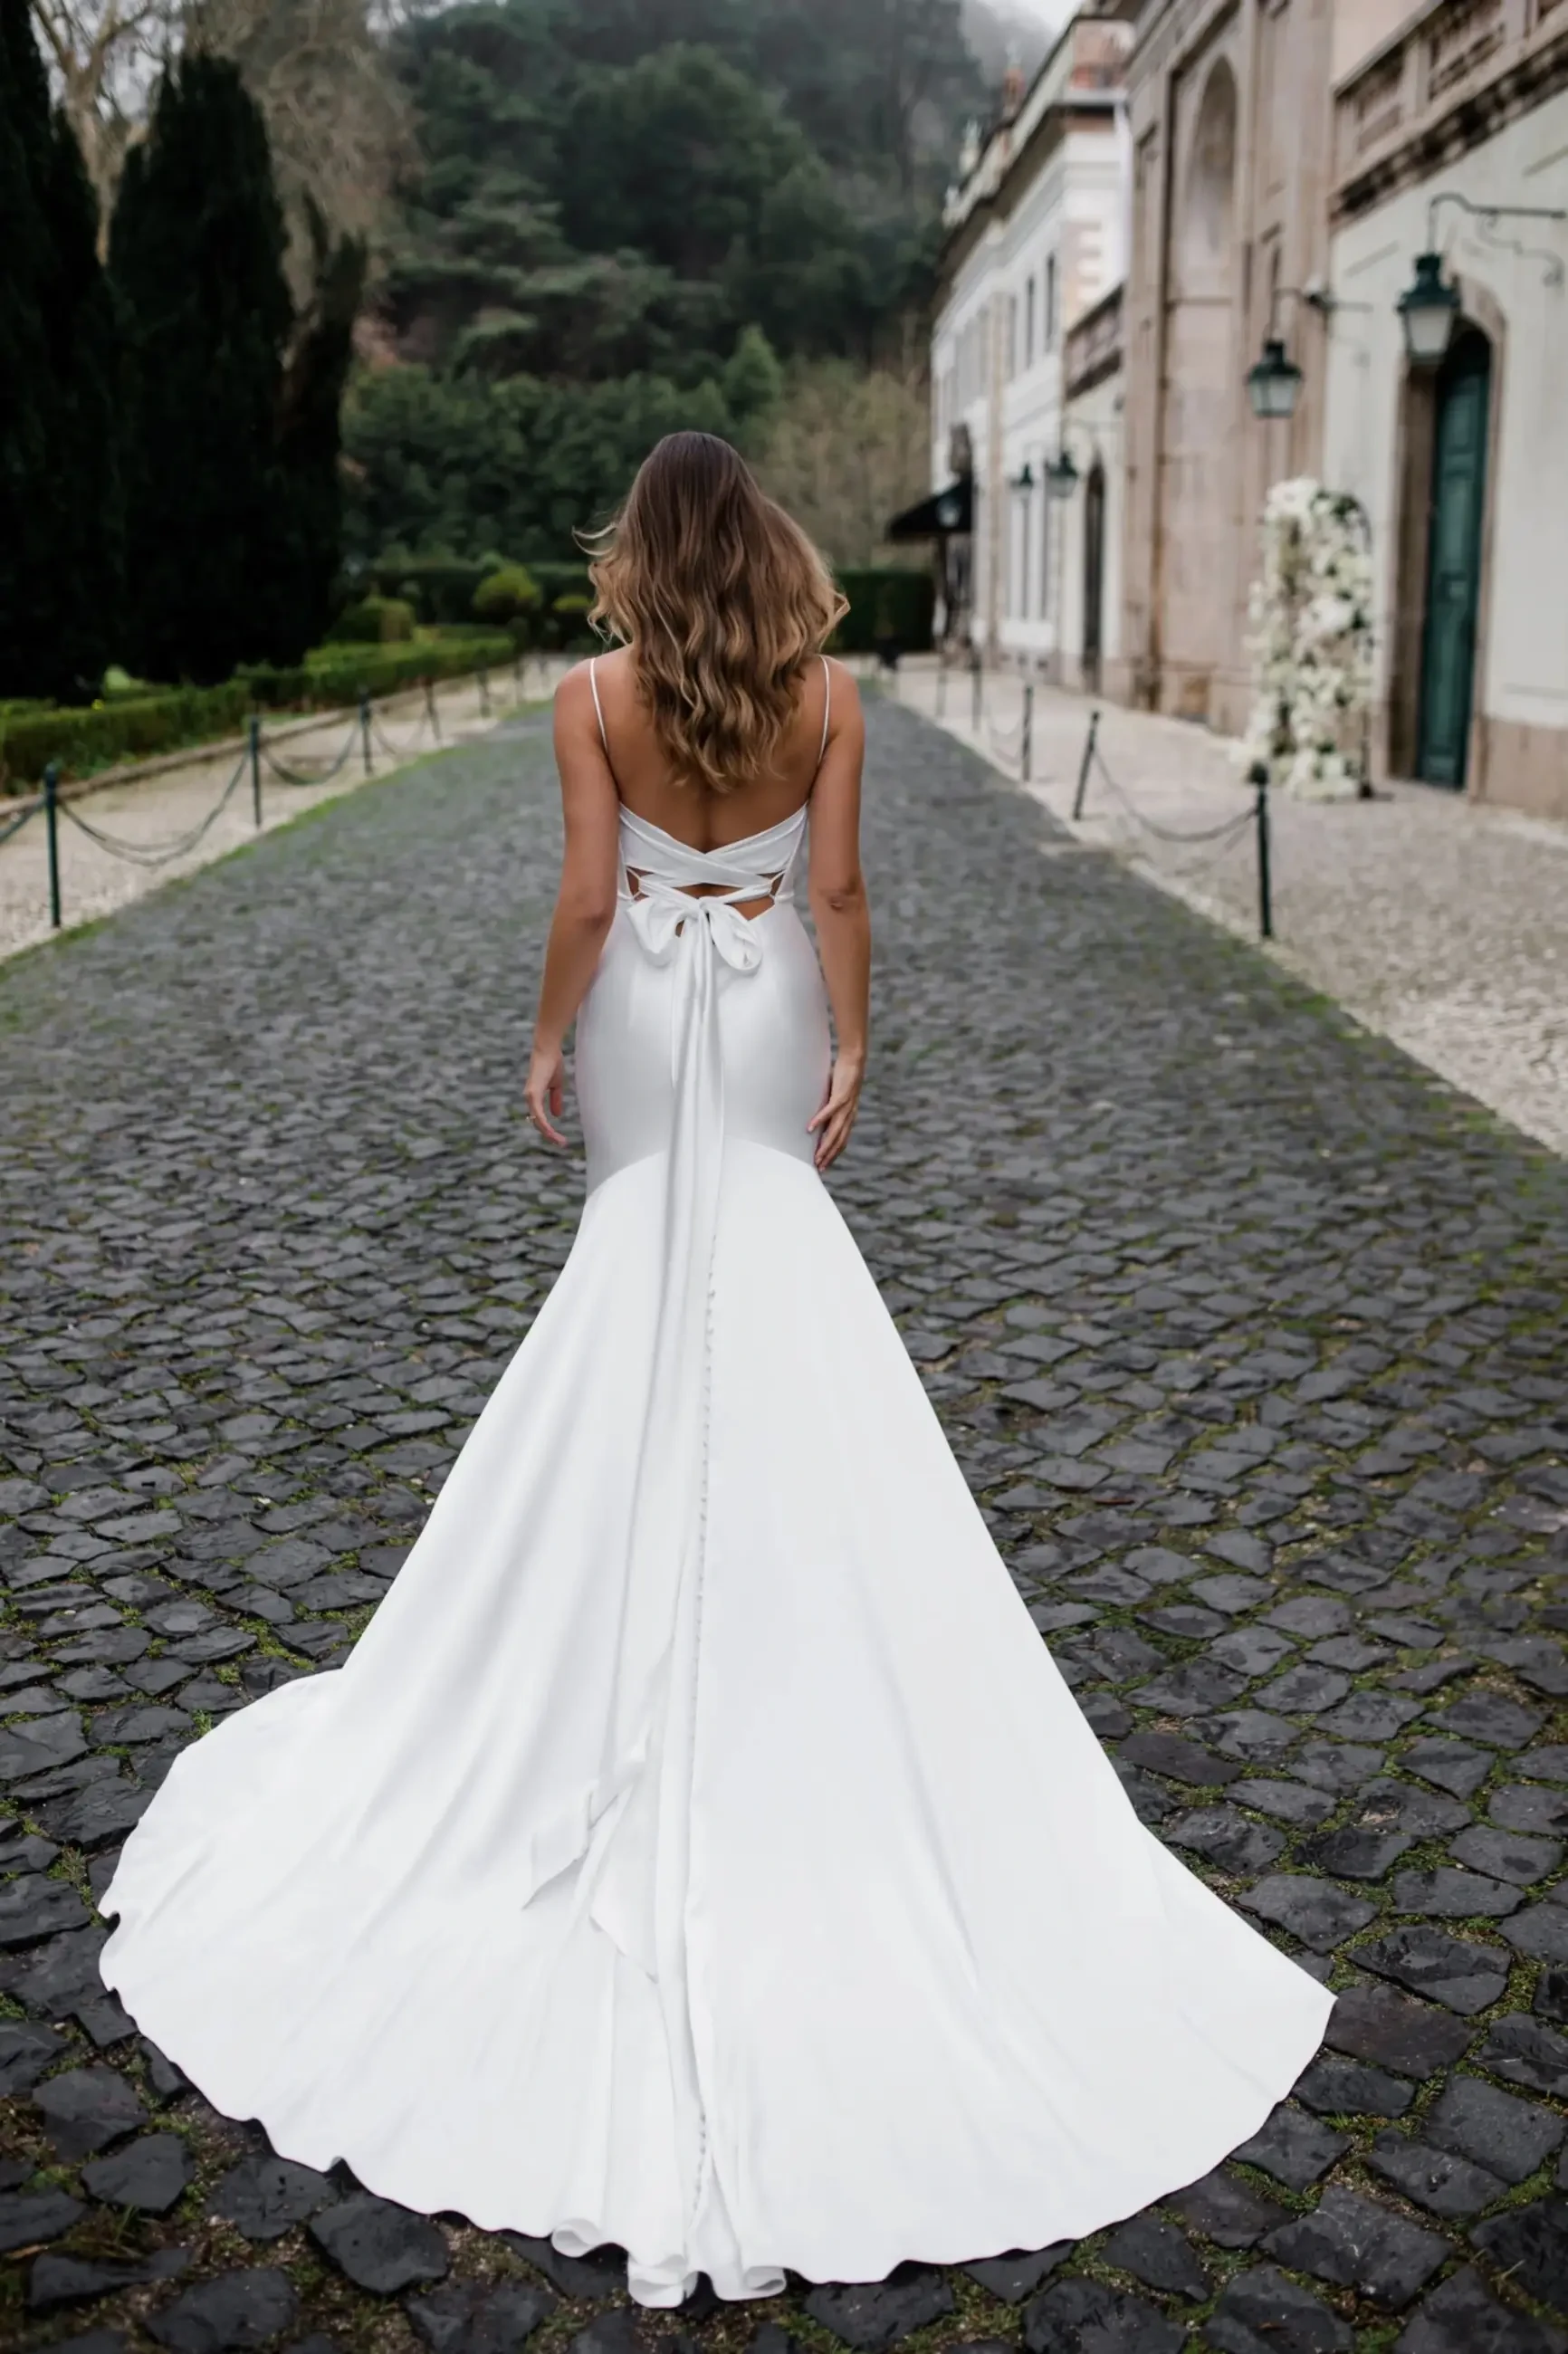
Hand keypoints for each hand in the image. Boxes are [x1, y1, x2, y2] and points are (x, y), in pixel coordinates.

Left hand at [526, 1040, 567, 1145]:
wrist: (548, 1050)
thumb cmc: (551, 1063)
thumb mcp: (556, 1085)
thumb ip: (555, 1100)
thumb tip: (556, 1116)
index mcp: (534, 1097)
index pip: (540, 1118)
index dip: (549, 1129)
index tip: (559, 1138)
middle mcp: (530, 1099)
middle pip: (538, 1123)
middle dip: (549, 1136)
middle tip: (561, 1144)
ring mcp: (530, 1097)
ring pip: (538, 1122)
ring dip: (548, 1134)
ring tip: (560, 1142)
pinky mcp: (533, 1094)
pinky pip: (538, 1114)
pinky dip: (545, 1125)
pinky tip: (552, 1132)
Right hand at [808, 1055, 862, 1170]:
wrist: (855, 1060)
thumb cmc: (845, 1076)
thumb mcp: (837, 1095)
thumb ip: (830, 1106)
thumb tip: (818, 1113)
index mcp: (850, 1116)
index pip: (843, 1140)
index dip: (834, 1153)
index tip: (825, 1164)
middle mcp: (850, 1114)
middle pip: (839, 1140)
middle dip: (829, 1155)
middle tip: (819, 1167)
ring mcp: (846, 1106)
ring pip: (835, 1131)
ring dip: (825, 1145)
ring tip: (816, 1156)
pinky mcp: (841, 1096)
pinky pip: (829, 1112)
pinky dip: (819, 1121)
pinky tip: (810, 1129)